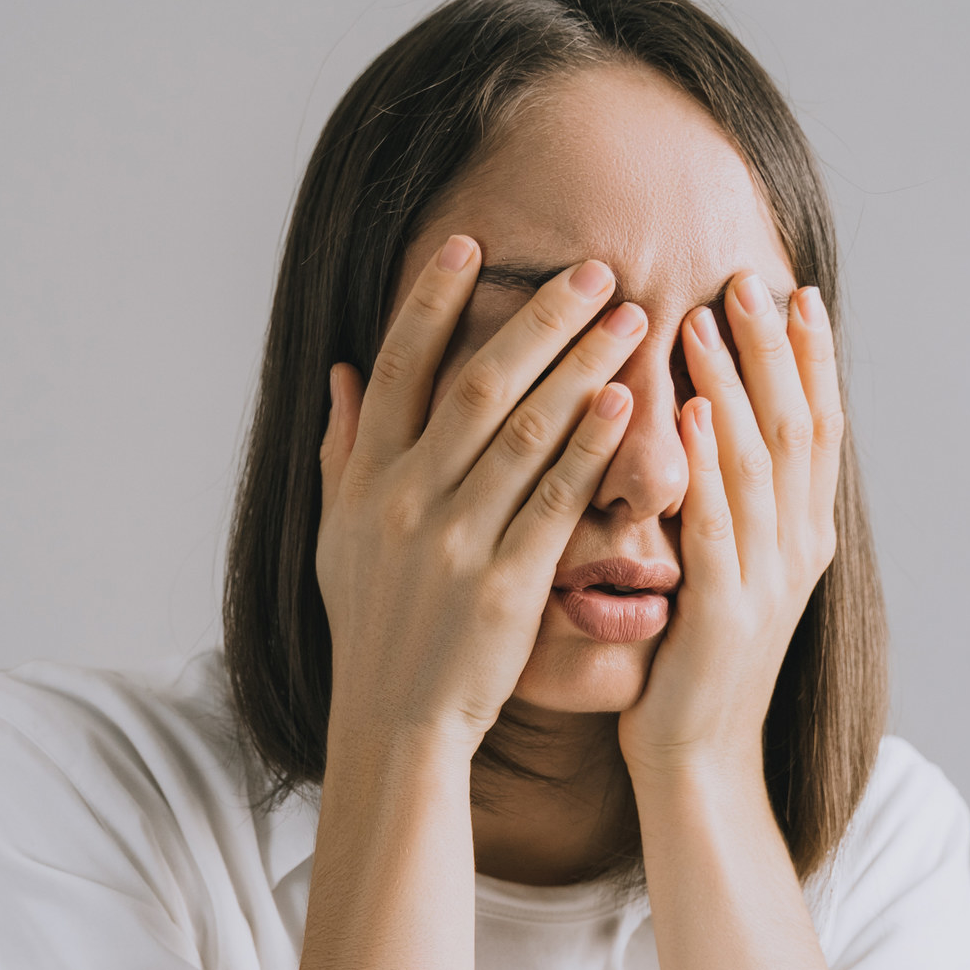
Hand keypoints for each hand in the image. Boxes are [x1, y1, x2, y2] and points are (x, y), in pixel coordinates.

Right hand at [316, 236, 648, 758]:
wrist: (395, 723)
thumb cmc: (374, 628)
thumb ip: (344, 451)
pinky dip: (590, 450)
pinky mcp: (506, 585)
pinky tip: (624, 405)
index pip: (399, 368)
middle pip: (476, 386)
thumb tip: (342, 372)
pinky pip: (555, 502)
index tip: (473, 245)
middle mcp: (406, 502)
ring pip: (524, 434)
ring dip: (581, 369)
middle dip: (540, 321)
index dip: (432, 301)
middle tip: (595, 272)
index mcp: (366, 481)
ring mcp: (456, 543)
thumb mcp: (339, 537)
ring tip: (630, 321)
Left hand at [619, 274, 843, 779]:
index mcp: (803, 536)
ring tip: (707, 318)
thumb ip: (732, 503)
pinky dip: (704, 460)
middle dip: (774, 348)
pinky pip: (716, 520)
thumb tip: (712, 422)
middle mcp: (798, 550)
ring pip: (758, 462)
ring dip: (732, 384)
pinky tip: (684, 408)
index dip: (811, 356)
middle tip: (746, 278)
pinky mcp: (725, 613)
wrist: (698, 758)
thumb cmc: (695, 662)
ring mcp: (767, 581)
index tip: (794, 289)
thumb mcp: (727, 569)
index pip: (818, 425)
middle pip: (796, 427)